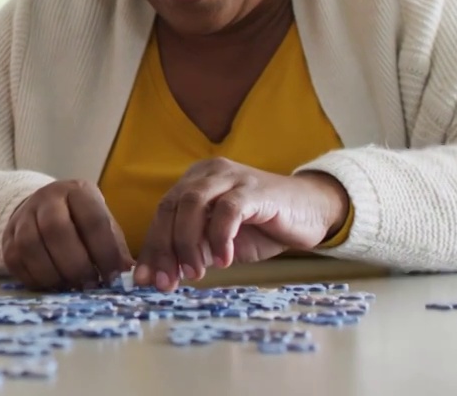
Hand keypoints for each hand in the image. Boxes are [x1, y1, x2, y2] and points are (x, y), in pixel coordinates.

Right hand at [1, 180, 133, 291]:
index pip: (92, 219)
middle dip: (75, 263)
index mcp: (77, 192)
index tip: (114, 277)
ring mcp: (23, 216)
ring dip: (53, 273)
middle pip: (56, 229)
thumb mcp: (103, 226)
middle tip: (89, 285)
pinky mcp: (7, 237)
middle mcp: (47, 198)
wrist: (43, 209)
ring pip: (30, 245)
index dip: (104, 251)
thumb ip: (115, 249)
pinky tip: (51, 286)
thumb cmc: (81, 223)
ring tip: (69, 287)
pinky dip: (34, 278)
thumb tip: (132, 278)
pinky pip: (14, 260)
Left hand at [134, 158, 348, 291]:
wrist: (311, 212)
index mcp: (193, 183)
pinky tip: (224, 261)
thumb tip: (160, 276)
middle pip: (170, 207)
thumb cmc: (262, 228)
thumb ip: (193, 252)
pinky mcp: (255, 189)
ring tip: (195, 274)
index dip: (151, 248)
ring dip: (187, 243)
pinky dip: (220, 237)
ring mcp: (231, 177)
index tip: (144, 280)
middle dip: (163, 248)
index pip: (162, 213)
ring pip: (191, 204)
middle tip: (167, 282)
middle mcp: (207, 174)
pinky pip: (228, 209)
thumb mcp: (219, 243)